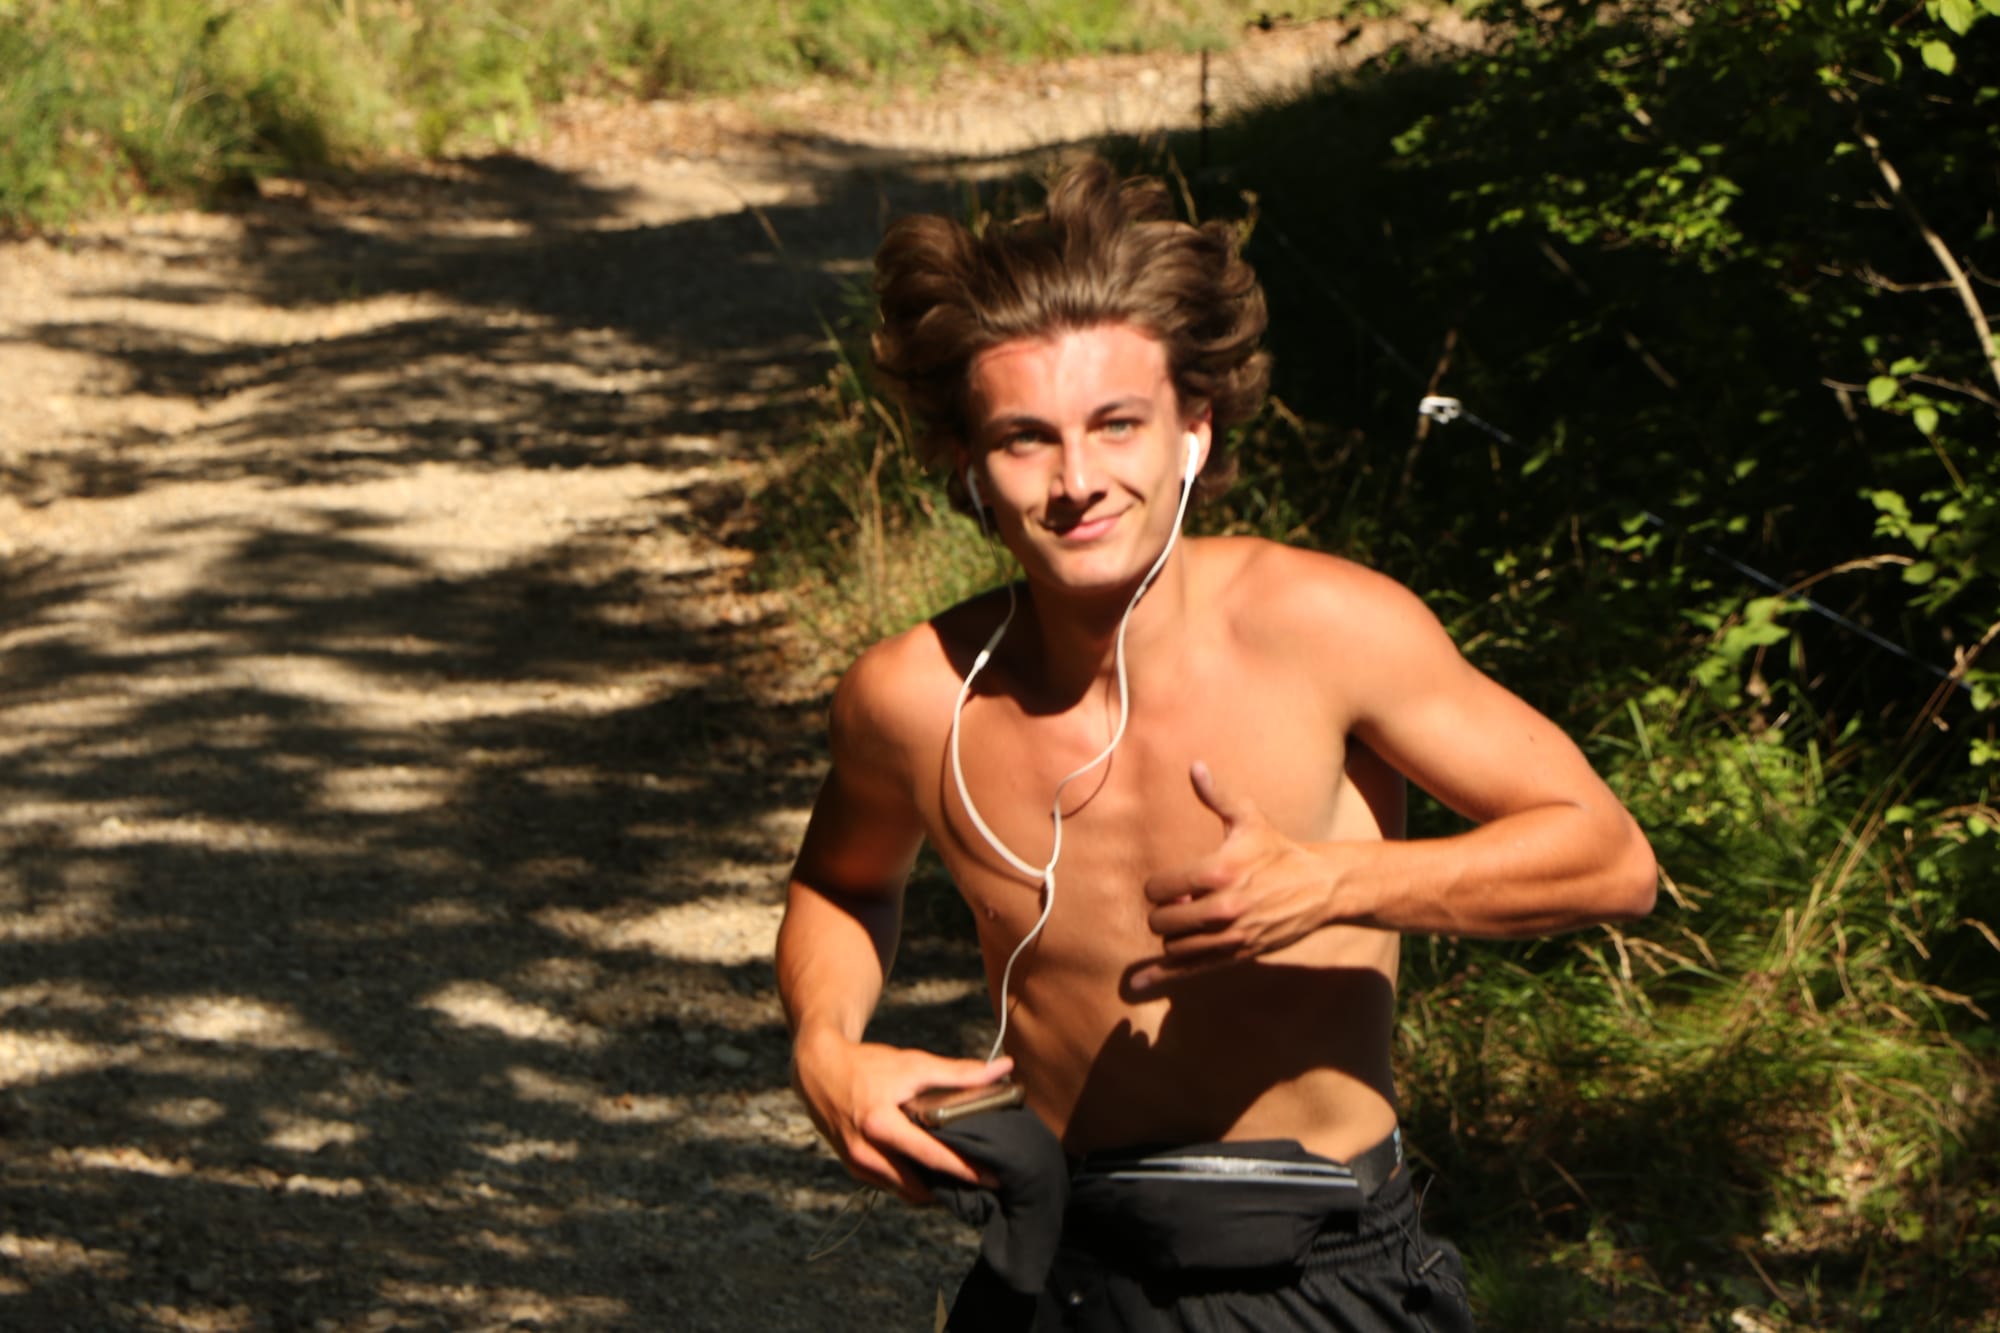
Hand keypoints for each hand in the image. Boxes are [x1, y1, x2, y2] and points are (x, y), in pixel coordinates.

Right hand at [791, 1032, 1012, 1203]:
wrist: (818, 1069)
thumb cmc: (868, 1065)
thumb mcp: (913, 1064)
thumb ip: (960, 1073)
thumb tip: (1004, 1069)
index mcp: (880, 1125)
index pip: (931, 1157)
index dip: (964, 1170)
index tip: (994, 1179)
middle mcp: (865, 1152)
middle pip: (918, 1186)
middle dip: (951, 1189)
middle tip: (983, 1187)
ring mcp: (857, 1164)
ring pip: (904, 1192)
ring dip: (932, 1191)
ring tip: (963, 1184)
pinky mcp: (853, 1168)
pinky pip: (890, 1186)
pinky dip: (912, 1184)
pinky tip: (934, 1176)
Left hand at [1132, 761, 1334, 992]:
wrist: (1318, 887)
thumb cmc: (1277, 850)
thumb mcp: (1248, 820)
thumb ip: (1217, 796)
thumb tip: (1195, 767)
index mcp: (1217, 871)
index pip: (1160, 887)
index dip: (1157, 886)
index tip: (1167, 884)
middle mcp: (1220, 908)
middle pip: (1162, 920)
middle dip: (1163, 913)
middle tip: (1176, 904)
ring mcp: (1229, 936)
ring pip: (1175, 946)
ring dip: (1173, 936)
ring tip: (1185, 923)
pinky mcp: (1238, 954)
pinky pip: (1191, 970)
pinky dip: (1163, 976)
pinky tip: (1139, 983)